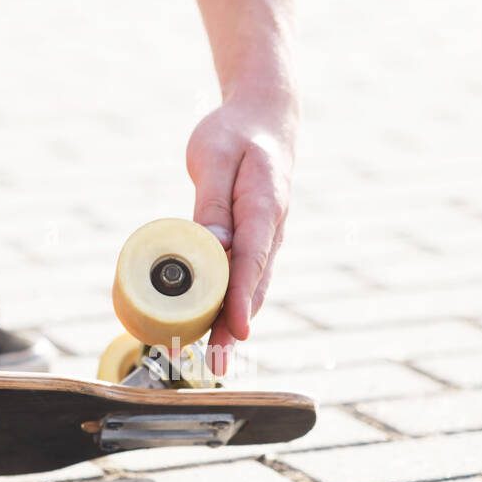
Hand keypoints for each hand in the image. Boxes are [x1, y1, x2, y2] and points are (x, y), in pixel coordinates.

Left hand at [187, 94, 296, 373]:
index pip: (252, 259)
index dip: (242, 298)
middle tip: (217, 361)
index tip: (237, 329)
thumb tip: (212, 245)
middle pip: (253, 286)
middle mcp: (271, 229)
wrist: (265, 120)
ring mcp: (267, 239)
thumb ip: (211, 202)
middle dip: (235, 326)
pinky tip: (214, 331)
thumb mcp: (214, 158)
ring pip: (251, 289)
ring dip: (233, 324)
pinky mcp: (255, 243)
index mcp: (264, 205)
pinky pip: (245, 280)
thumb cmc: (235, 135)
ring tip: (214, 359)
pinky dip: (231, 306)